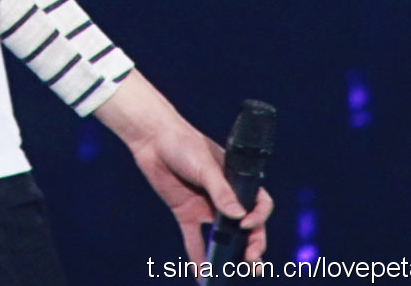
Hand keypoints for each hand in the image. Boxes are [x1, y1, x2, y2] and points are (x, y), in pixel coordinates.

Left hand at [93, 69, 273, 267]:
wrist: (152, 138)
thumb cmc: (183, 142)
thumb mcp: (204, 164)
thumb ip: (220, 190)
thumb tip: (239, 217)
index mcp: (235, 180)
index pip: (258, 204)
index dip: (258, 217)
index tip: (246, 224)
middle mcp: (223, 196)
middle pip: (245, 226)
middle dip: (252, 245)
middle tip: (251, 261)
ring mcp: (205, 206)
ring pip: (223, 237)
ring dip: (229, 256)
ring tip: (232, 274)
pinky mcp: (185, 213)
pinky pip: (194, 240)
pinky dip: (199, 258)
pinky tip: (202, 276)